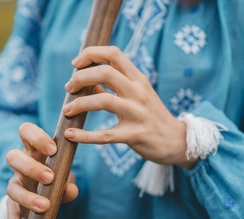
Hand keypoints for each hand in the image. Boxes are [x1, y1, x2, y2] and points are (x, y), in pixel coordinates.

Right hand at [6, 122, 77, 218]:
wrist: (48, 195)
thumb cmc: (58, 178)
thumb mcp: (66, 178)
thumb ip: (69, 183)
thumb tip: (70, 190)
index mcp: (34, 150)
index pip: (25, 131)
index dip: (36, 137)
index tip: (53, 149)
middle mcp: (21, 164)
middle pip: (13, 157)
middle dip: (31, 167)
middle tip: (50, 177)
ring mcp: (16, 183)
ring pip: (11, 186)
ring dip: (27, 196)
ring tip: (44, 206)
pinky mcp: (13, 203)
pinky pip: (9, 212)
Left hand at [63, 46, 196, 167]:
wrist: (176, 140)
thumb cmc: (151, 115)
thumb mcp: (137, 94)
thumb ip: (113, 86)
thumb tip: (85, 83)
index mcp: (138, 78)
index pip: (113, 53)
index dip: (90, 54)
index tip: (75, 65)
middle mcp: (138, 92)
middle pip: (105, 72)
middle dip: (80, 77)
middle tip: (69, 88)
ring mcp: (138, 113)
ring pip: (103, 101)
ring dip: (79, 104)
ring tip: (67, 110)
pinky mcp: (134, 135)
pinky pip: (105, 135)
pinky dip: (84, 136)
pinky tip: (70, 135)